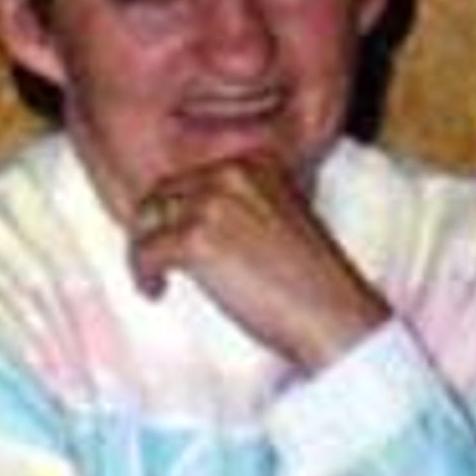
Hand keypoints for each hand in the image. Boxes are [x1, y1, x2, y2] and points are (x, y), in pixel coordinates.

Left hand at [129, 152, 389, 373]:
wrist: (331, 314)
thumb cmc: (308, 279)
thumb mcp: (277, 216)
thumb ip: (238, 203)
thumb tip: (182, 214)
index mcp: (253, 161)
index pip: (189, 176)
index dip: (174, 209)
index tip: (170, 235)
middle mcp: (230, 172)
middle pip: (162, 192)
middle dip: (154, 227)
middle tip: (156, 258)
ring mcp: (212, 203)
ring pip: (147, 219)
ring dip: (145, 250)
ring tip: (155, 277)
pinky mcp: (197, 238)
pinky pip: (145, 251)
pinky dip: (143, 274)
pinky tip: (157, 292)